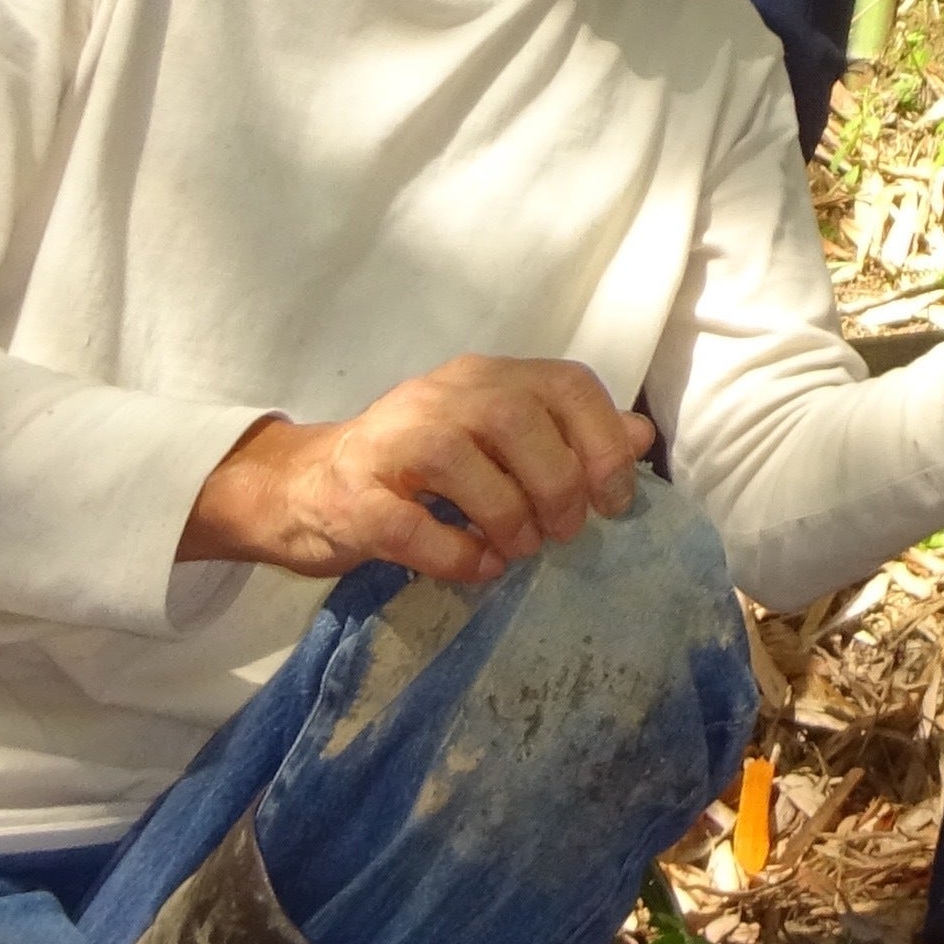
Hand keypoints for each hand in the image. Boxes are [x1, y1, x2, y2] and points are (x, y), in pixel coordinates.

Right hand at [180, 357, 653, 585]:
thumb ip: (565, 435)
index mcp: (485, 377)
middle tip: (564, 532)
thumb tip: (639, 436)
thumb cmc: (417, 469)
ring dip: (510, 520)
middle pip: (519, 421)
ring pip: (464, 465)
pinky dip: (458, 555)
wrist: (304, 489)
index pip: (567, 383)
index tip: (614, 499)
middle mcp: (439, 395)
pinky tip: (480, 567)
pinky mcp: (351, 497)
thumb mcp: (496, 442)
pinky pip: (411, 528)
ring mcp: (389, 441)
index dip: (603, 442)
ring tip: (520, 550)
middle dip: (558, 486)